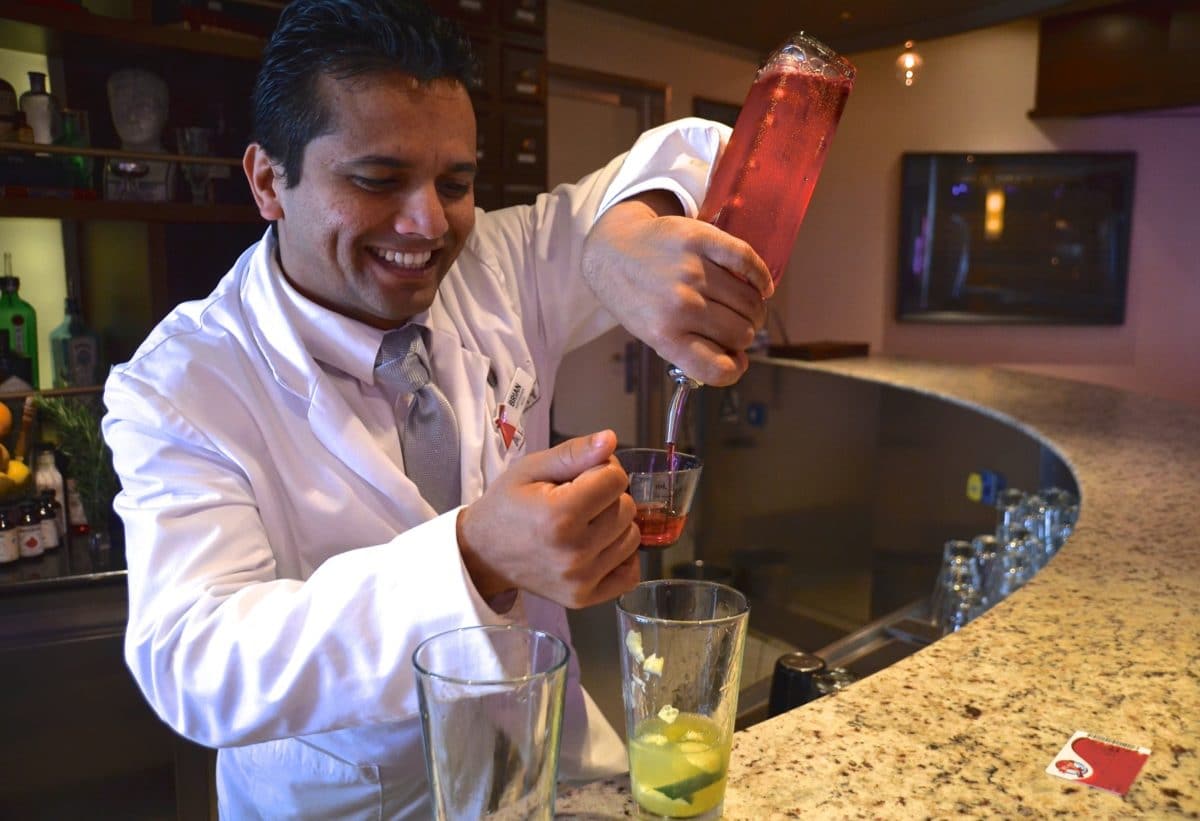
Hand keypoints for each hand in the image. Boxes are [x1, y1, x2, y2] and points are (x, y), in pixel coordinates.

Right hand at [456, 430, 640, 608]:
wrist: (483, 553)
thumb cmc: (507, 506)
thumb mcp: (531, 469)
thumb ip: (573, 453)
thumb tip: (610, 440)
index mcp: (560, 515)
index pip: (616, 479)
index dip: (602, 470)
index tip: (582, 476)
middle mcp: (574, 551)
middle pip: (627, 508)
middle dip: (609, 497)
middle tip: (581, 499)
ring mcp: (580, 579)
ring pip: (632, 538)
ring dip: (616, 526)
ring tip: (586, 523)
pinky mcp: (583, 598)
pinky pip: (629, 575)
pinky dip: (622, 558)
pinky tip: (600, 547)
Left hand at [581, 191, 773, 386]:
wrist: (612, 250)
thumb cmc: (636, 297)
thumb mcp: (650, 333)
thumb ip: (689, 350)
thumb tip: (737, 361)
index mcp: (664, 335)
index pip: (717, 368)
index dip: (734, 369)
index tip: (737, 361)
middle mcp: (679, 305)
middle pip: (741, 333)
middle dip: (745, 334)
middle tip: (739, 327)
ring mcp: (690, 270)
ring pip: (749, 301)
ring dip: (754, 309)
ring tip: (746, 307)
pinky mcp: (700, 239)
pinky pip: (747, 260)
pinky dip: (761, 277)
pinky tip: (761, 286)